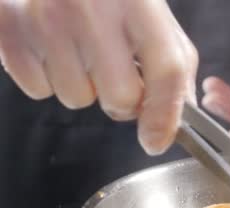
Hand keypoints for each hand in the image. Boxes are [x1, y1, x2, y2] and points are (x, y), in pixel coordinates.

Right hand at [0, 0, 197, 154]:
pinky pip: (39, 90)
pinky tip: (52, 47)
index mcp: (138, 2)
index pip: (166, 70)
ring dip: (82, 86)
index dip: (165, 115)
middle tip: (114, 73)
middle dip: (121, 99)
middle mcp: (91, 8)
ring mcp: (46, 18)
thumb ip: (174, 58)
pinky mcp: (10, 29)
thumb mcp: (150, 12)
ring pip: (77, 99)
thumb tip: (182, 111)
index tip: (157, 140)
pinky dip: (47, 78)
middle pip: (120, 96)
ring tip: (78, 50)